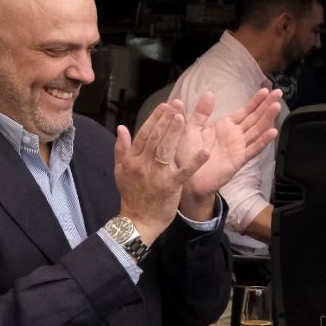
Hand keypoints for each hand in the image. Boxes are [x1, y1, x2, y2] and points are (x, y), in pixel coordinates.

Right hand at [114, 101, 205, 241]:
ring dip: (175, 133)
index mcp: (133, 159)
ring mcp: (157, 175)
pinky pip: (184, 172)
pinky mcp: (170, 186)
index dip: (155, 119)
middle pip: (156, 138)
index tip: (165, 105)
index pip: (144, 134)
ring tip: (183, 117)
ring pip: (166, 150)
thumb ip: (121, 148)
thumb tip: (122, 127)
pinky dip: (194, 162)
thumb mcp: (120, 170)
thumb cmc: (131, 195)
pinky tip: (205, 152)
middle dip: (166, 120)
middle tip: (177, 104)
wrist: (137, 221)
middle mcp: (143, 164)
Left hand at [177, 87, 282, 217]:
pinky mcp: (239, 159)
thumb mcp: (191, 128)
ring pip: (257, 130)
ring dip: (268, 118)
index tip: (265, 90)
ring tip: (277, 106)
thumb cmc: (187, 155)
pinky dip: (263, 141)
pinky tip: (273, 132)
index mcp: (224, 126)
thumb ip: (201, 112)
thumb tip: (209, 93)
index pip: (244, 111)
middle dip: (266, 105)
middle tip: (279, 93)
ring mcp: (239, 147)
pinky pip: (253, 149)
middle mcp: (235, 135)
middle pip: (255, 118)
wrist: (187, 179)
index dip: (255, 101)